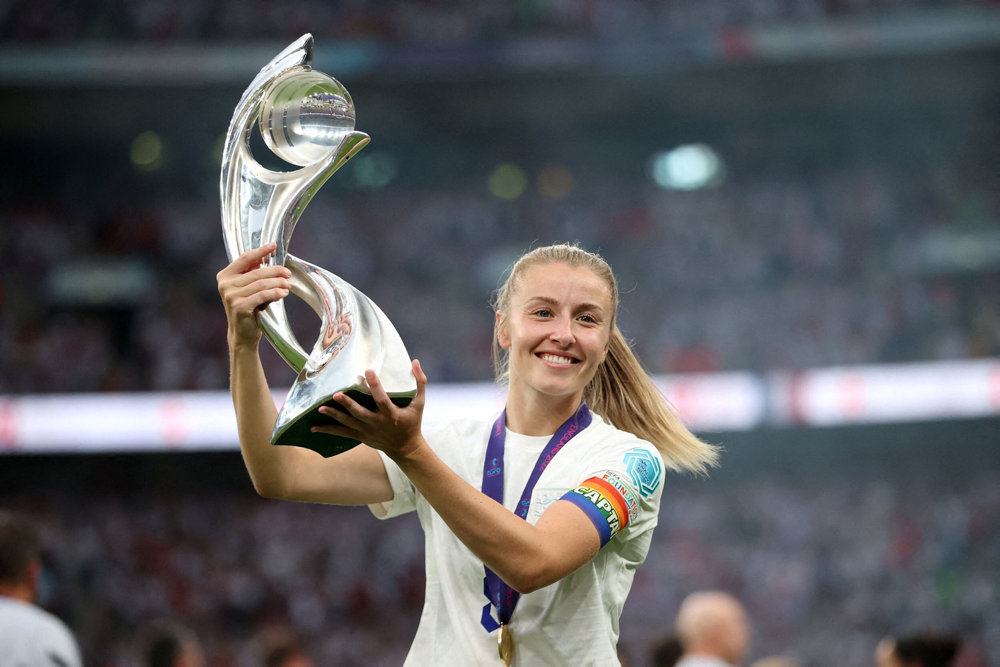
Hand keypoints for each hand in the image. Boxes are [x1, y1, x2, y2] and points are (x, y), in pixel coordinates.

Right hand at [217, 243, 291, 346]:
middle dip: (275, 271)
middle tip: (288, 274)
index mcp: (225, 275)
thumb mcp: (250, 289)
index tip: (273, 245)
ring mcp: (231, 295)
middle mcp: (225, 284)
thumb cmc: (248, 308)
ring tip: (288, 285)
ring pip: (261, 283)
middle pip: (256, 272)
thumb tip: (273, 262)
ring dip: (278, 283)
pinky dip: (275, 293)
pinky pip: (262, 295)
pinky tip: (284, 294)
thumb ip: (255, 275)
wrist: (242, 333)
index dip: (260, 251)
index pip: (245, 258)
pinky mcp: (239, 306)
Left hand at [313, 359, 428, 459]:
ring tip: (321, 408)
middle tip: (336, 395)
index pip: (382, 399)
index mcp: (391, 415)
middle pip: (360, 413)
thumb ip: (419, 382)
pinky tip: (313, 427)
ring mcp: (367, 431)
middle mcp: (377, 424)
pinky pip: (342, 433)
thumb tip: (415, 361)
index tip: (367, 371)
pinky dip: (328, 430)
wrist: (405, 448)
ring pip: (348, 423)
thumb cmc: (412, 422)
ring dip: (334, 416)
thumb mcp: (420, 403)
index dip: (375, 386)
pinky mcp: (360, 436)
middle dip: (348, 404)